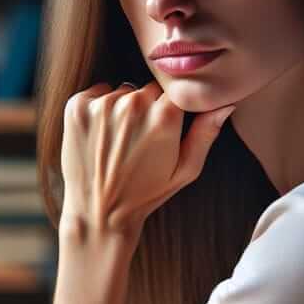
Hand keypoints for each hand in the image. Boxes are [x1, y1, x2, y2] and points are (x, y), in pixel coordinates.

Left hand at [60, 81, 234, 238]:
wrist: (99, 213)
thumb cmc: (146, 194)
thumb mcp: (185, 170)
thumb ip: (206, 133)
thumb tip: (226, 103)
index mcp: (164, 117)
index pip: (175, 91)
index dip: (170, 109)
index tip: (164, 128)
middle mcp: (133, 105)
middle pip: (147, 90)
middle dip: (147, 109)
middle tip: (139, 140)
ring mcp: (102, 105)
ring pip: (121, 92)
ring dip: (121, 110)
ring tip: (118, 143)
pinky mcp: (77, 108)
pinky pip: (95, 94)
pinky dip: (96, 108)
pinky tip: (100, 136)